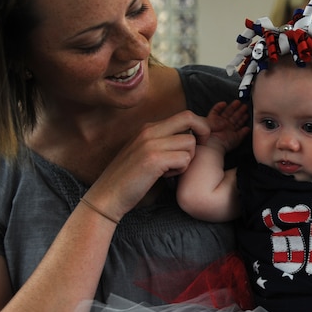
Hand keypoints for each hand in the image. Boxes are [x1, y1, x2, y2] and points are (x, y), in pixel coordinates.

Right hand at [85, 111, 210, 217]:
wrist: (107, 196)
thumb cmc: (130, 178)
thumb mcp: (146, 152)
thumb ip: (164, 141)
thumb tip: (192, 136)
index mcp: (148, 128)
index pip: (185, 115)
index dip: (201, 126)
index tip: (204, 141)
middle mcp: (149, 131)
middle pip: (189, 118)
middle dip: (203, 133)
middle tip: (199, 151)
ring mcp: (150, 144)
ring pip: (190, 142)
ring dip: (188, 159)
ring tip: (172, 169)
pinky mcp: (153, 159)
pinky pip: (184, 159)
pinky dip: (181, 170)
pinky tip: (166, 177)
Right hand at [204, 100, 250, 151]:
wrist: (213, 143)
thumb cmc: (224, 144)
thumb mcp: (237, 139)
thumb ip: (243, 133)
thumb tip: (248, 129)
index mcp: (231, 130)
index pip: (238, 122)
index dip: (243, 118)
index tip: (247, 113)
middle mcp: (225, 125)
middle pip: (233, 116)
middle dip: (239, 111)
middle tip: (244, 105)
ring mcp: (218, 121)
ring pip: (226, 112)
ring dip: (232, 107)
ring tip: (238, 102)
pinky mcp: (211, 118)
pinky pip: (215, 110)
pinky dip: (219, 106)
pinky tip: (224, 103)